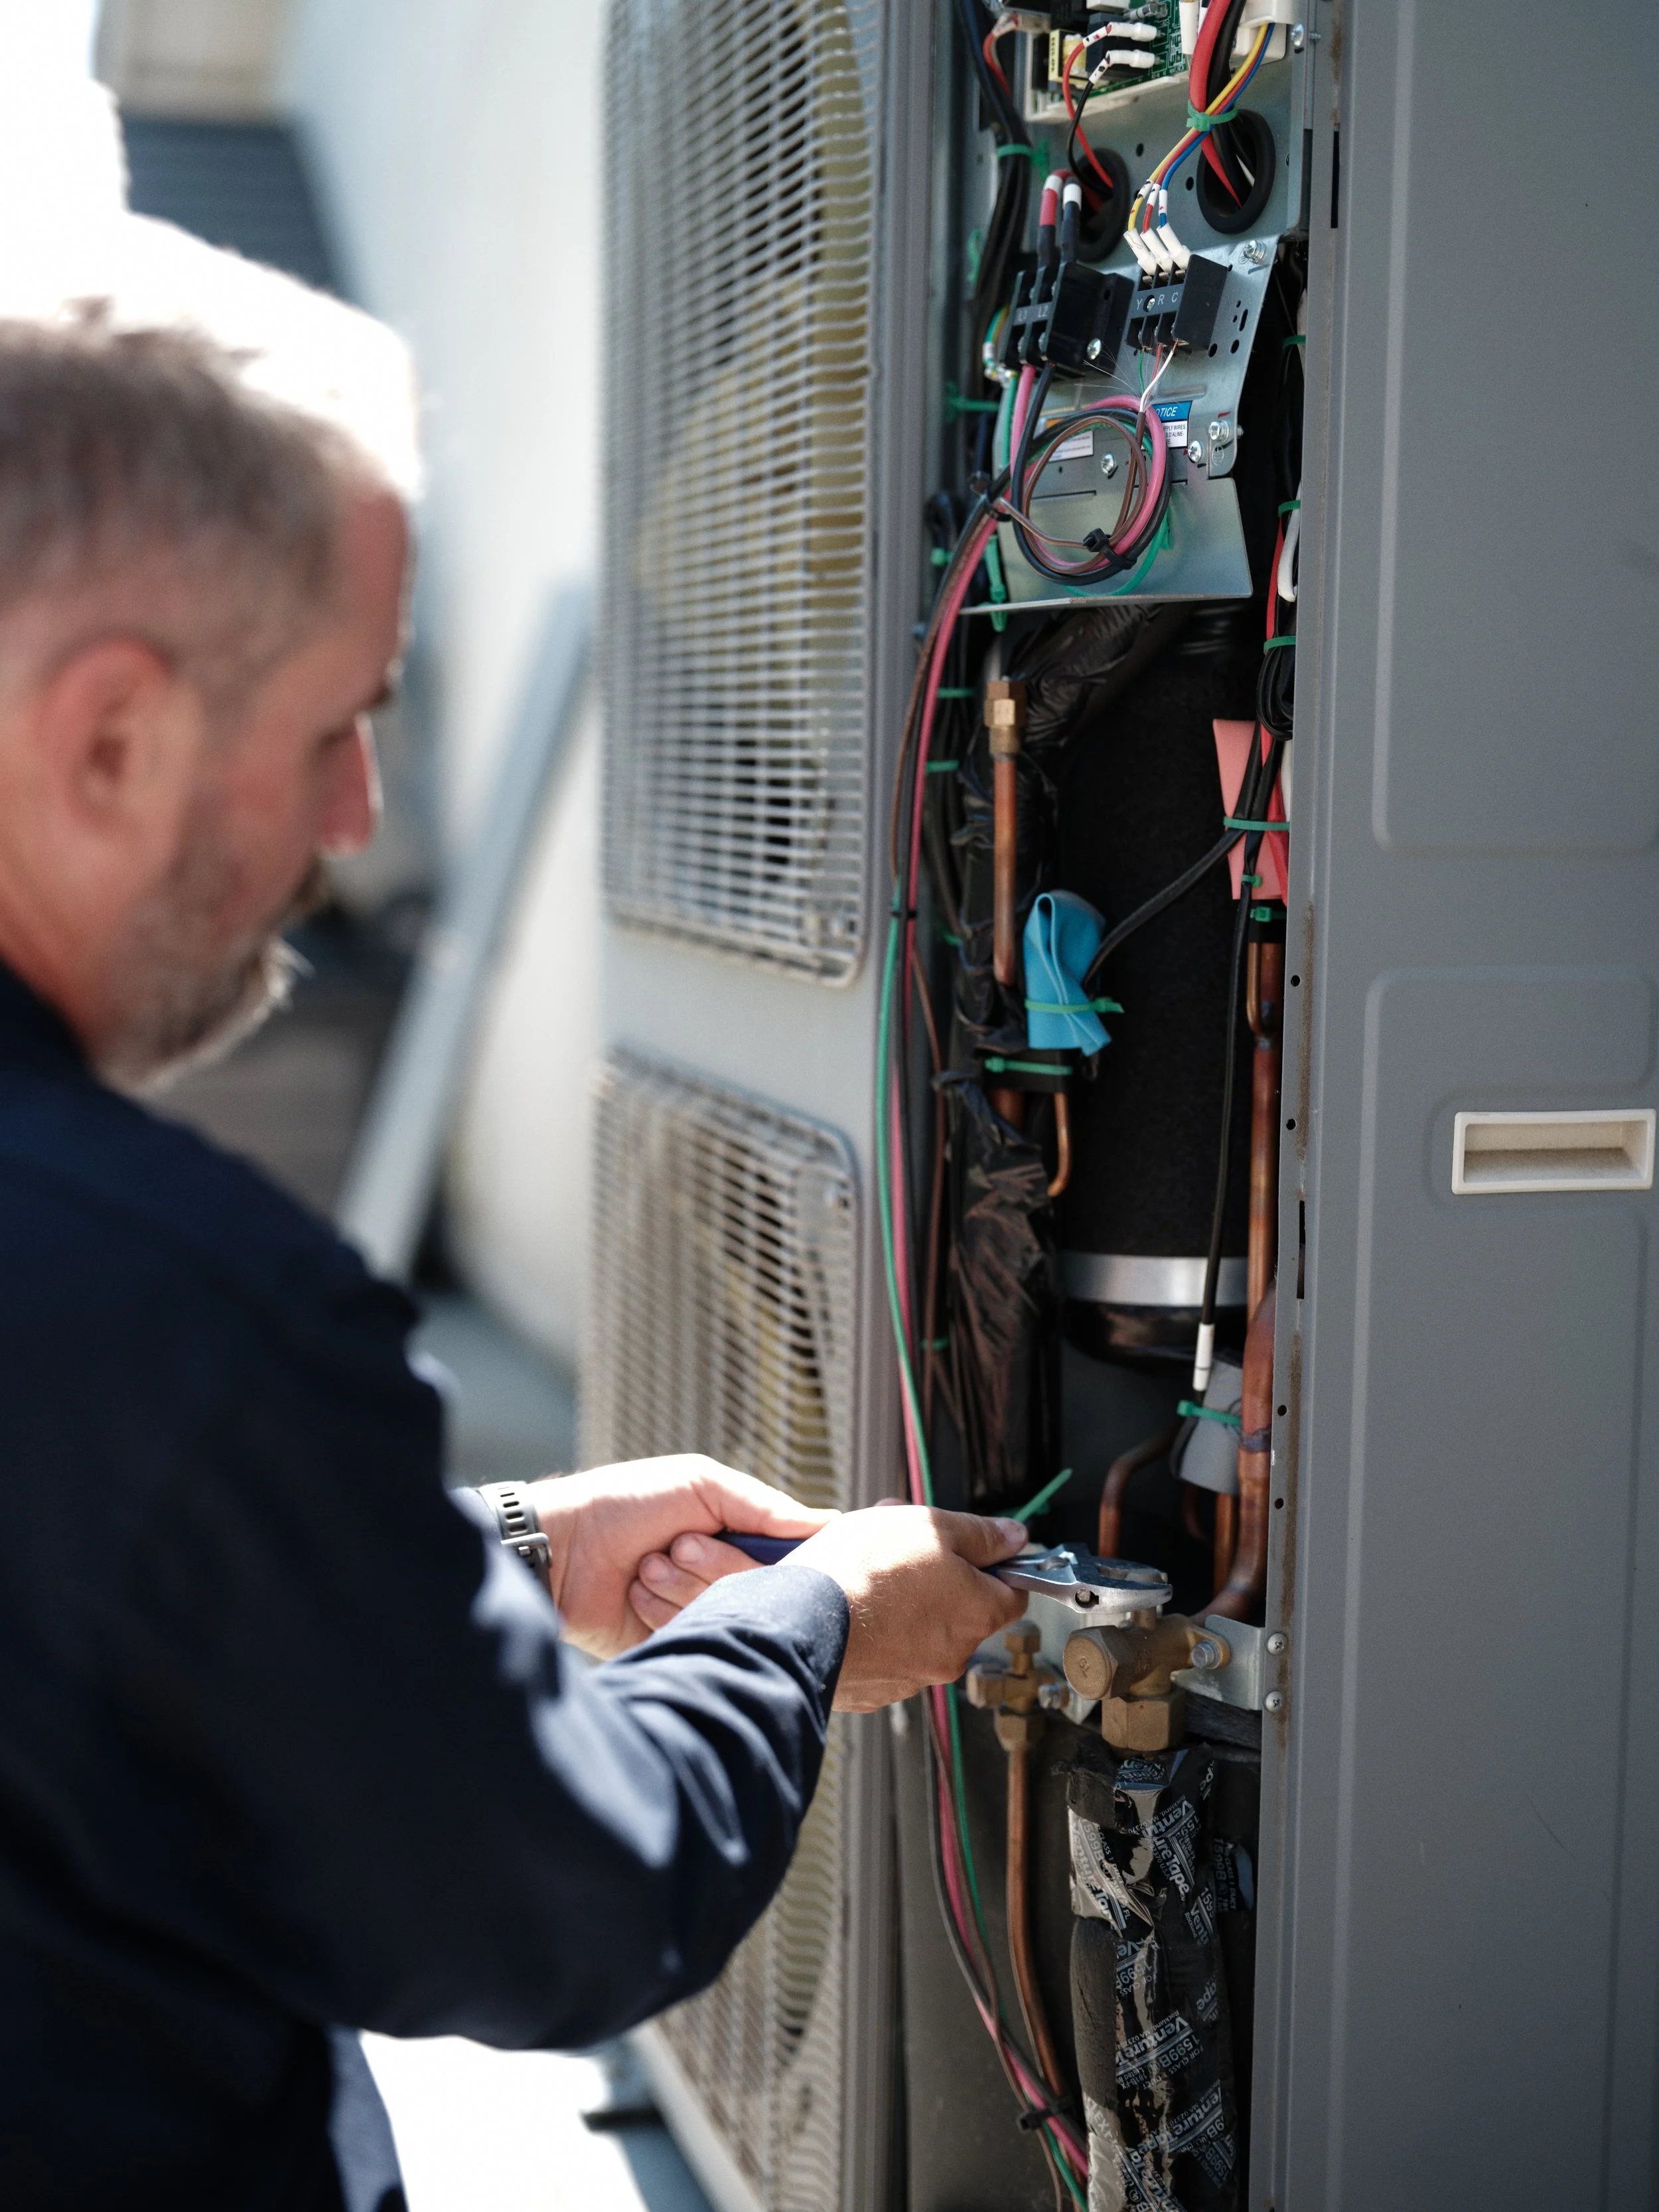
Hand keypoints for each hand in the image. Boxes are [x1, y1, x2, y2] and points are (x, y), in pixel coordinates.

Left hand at [528, 1456, 833, 1657]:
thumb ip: (764, 1507)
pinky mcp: (672, 1643)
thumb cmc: (625, 1503)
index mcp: (736, 1534)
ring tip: (644, 1568)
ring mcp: (697, 1610)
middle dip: (714, 1566)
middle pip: (760, 1591)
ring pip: (729, 1617)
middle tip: (674, 1546)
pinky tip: (635, 1597)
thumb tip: (831, 1524)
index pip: (788, 1558)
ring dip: (682, 1589)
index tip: (745, 1543)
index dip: (776, 1556)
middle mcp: (722, 1575)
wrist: (560, 1549)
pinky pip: (697, 1640)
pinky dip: (665, 1615)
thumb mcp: (700, 1484)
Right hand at [628, 1499, 1029, 1710]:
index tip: (974, 1548)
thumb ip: (980, 1533)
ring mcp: (910, 1677)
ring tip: (865, 1573)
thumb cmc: (861, 1570)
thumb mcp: (928, 1525)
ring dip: (903, 1606)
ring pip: (919, 1632)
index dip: (994, 1564)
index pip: (1012, 1591)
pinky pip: (883, 1655)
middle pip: (961, 1611)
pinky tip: (850, 1607)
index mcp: (976, 1613)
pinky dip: (873, 1634)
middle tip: (903, 1549)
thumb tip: (1014, 1537)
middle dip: (938, 1578)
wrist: (797, 1620)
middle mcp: (951, 1654)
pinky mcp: (872, 1690)